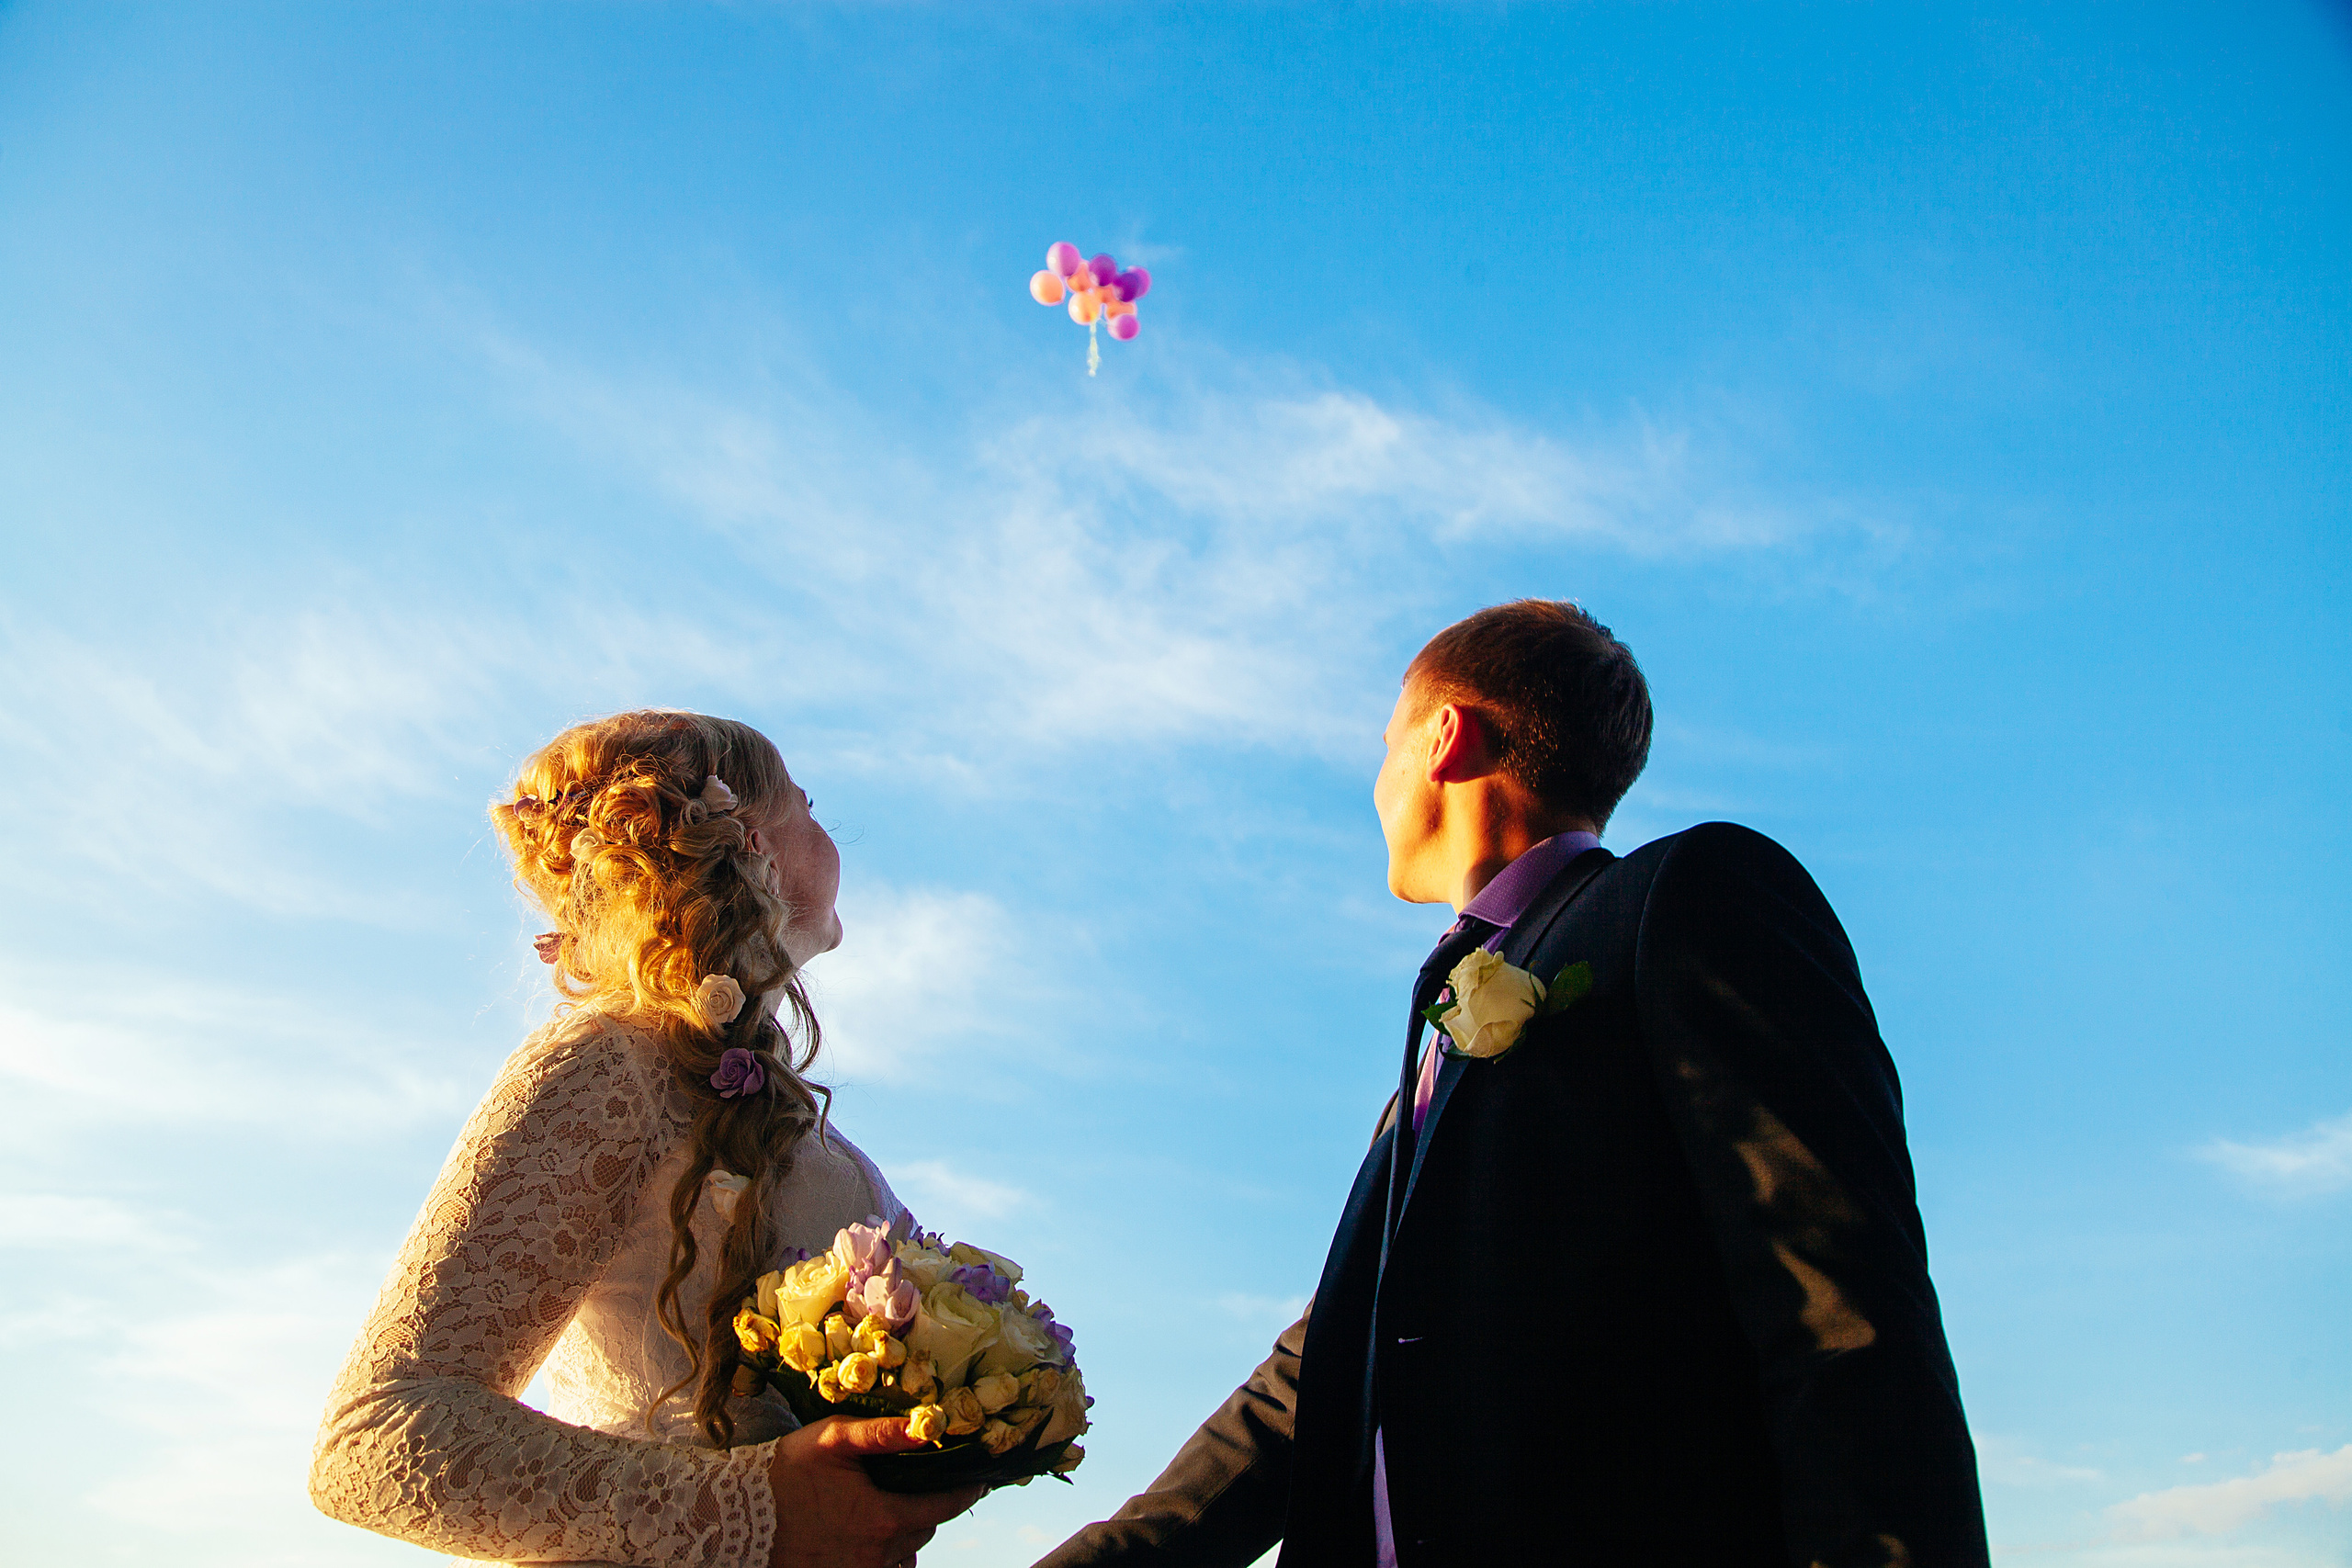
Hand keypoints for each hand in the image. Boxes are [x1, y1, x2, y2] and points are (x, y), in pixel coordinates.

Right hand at [766, 1415, 985, 1567]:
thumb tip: (928, 1422)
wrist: (738, 1519)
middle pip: (924, 1530)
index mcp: (883, 1519)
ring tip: (893, 1509)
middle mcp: (878, 1556)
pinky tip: (869, 1534)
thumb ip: (882, 1433)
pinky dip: (884, 1554)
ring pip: (904, 1554)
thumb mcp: (833, 1441)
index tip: (980, 1481)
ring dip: (905, 1534)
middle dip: (928, 1508)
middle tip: (923, 1485)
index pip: (944, 1507)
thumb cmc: (787, 1475)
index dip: (966, 1492)